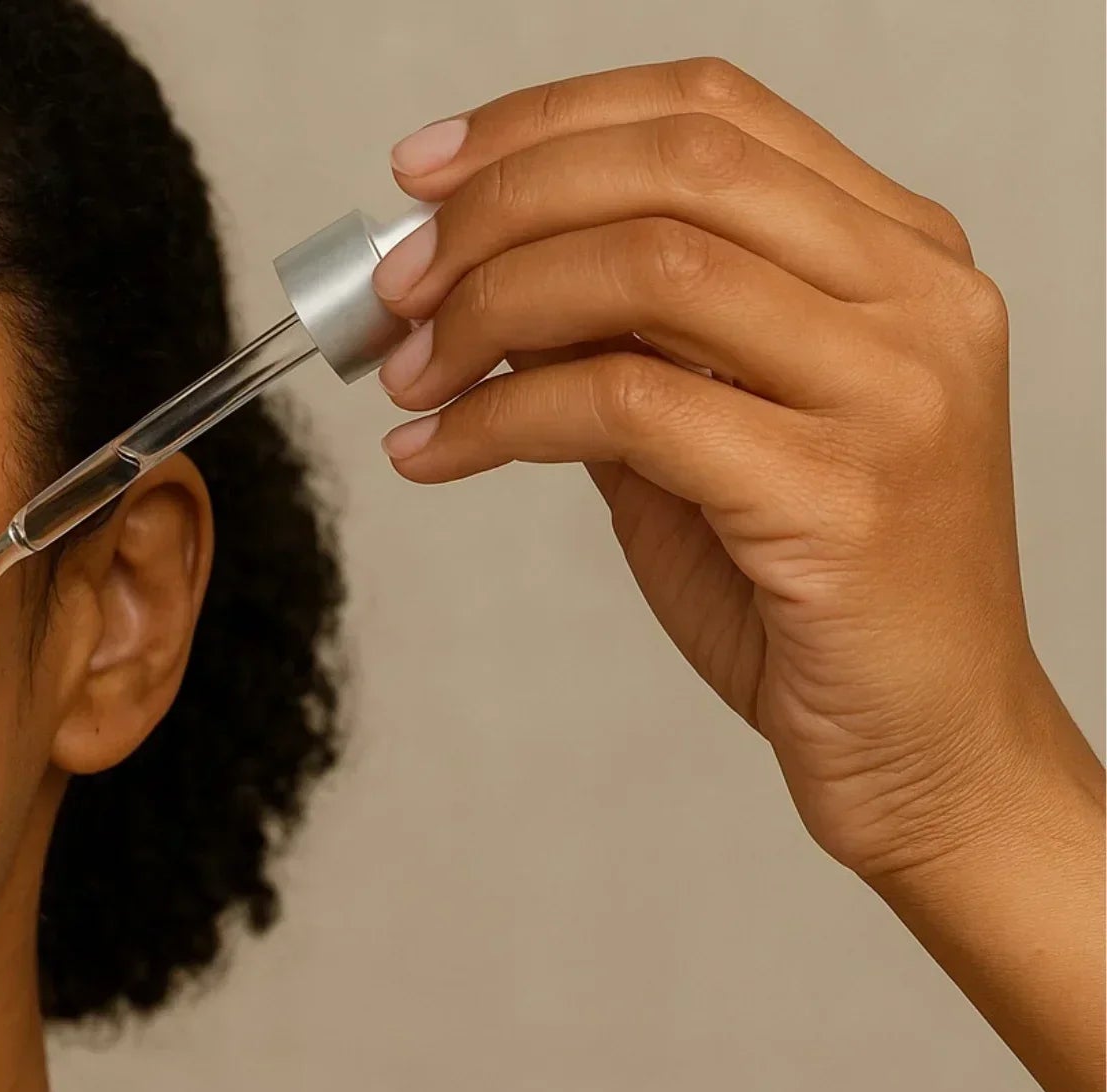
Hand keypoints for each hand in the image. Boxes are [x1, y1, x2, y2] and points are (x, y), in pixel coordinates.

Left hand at [372, 58, 1102, 1091]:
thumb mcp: (706, 433)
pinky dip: (497, 418)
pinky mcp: (840, 493)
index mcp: (897, 252)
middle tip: (399, 283)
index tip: (423, 171)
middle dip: (501, 208)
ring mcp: (892, 388)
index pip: (709, 111)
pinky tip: (435, 453)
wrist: (925, 748)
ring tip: (409, 375)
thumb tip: (468, 279)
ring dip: (489, 308)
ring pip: (648, 266)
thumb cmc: (814, 595)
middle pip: (673, 167)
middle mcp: (916, 295)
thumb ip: (621, 343)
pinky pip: (625, 405)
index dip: (546, 120)